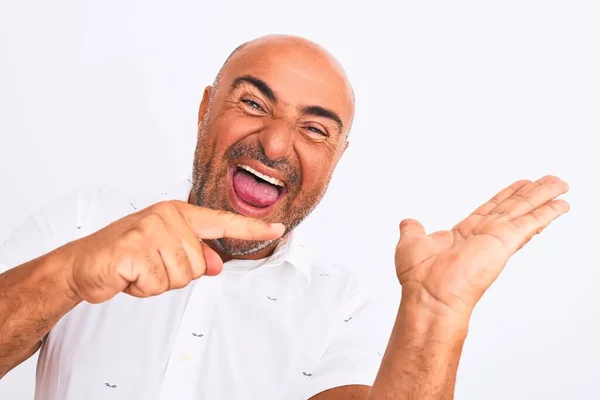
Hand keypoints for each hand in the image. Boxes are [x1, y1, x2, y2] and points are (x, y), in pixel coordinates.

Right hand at [59, 200, 284, 303]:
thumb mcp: (164, 251)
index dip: (252, 228)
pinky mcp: (133, 250)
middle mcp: (166, 217)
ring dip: (157, 282)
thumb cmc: (126, 253)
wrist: (83, 262)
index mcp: (177, 213)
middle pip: (198, 265)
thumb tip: (216, 266)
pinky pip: (157, 284)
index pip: (222, 222)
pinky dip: (142, 288)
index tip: (278, 228)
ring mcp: (150, 231)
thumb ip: (193, 254)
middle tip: (148, 265)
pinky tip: (128, 275)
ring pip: (180, 277)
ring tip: (138, 269)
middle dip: (173, 275)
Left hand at [395, 176, 568, 317]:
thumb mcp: (412, 244)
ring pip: (524, 211)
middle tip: (549, 181)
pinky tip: (560, 205)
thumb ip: (412, 230)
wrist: (430, 295)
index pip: (490, 210)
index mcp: (464, 236)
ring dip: (543, 198)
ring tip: (559, 185)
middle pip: (512, 208)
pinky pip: (529, 223)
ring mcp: (496, 240)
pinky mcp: (504, 243)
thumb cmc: (420, 279)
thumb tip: (408, 223)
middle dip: (531, 194)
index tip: (520, 185)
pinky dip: (546, 213)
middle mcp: (483, 237)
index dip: (505, 196)